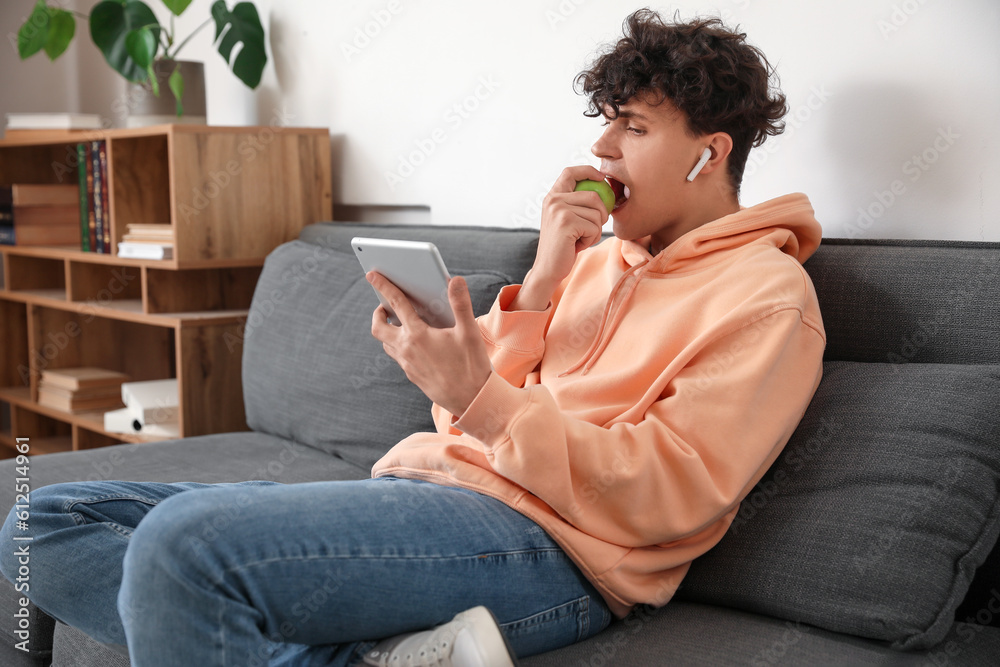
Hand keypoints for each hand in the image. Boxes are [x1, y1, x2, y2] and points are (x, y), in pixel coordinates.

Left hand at [368, 271, 492, 415]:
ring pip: (386, 343)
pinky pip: (398, 356)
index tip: (371, 274)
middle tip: (385, 305)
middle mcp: (407, 350)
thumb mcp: (469, 332)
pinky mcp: (412, 376)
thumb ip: (460, 304)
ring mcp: (407, 365)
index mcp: (418, 335)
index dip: (383, 286)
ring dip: (388, 330)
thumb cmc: (471, 366)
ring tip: (400, 321)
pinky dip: (399, 344)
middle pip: (378, 328)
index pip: (395, 304)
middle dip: (378, 313)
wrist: (471, 400)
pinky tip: (415, 342)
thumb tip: (455, 281)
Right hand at [513, 165, 609, 310]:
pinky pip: (594, 226)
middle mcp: (554, 200)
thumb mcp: (567, 219)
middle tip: (591, 229)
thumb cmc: (563, 245)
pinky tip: (579, 245)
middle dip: (601, 214)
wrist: (548, 268)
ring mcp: (559, 210)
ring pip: (597, 213)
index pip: (570, 172)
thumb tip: (603, 186)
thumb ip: (577, 203)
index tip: (601, 178)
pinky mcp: (566, 223)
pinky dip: (592, 238)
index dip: (588, 171)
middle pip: (593, 195)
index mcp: (553, 196)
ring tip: (581, 238)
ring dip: (595, 229)